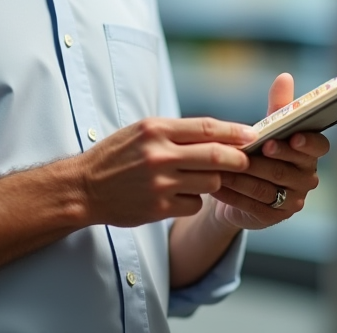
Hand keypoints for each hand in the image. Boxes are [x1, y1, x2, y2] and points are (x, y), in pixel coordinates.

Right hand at [78, 117, 255, 227]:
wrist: (84, 187)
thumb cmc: (116, 155)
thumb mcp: (142, 131)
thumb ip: (176, 132)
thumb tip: (218, 133)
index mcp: (156, 129)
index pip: (207, 128)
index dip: (234, 131)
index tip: (252, 134)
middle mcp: (159, 154)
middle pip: (216, 156)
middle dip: (238, 158)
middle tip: (246, 160)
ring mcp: (160, 183)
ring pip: (209, 182)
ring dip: (214, 180)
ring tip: (203, 177)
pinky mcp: (158, 208)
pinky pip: (194, 204)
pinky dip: (195, 200)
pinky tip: (182, 195)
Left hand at [210, 73, 330, 230]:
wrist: (241, 188)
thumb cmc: (259, 151)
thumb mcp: (268, 128)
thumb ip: (278, 107)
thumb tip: (285, 77)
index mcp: (310, 153)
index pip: (318, 147)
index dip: (306, 143)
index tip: (292, 136)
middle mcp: (307, 178)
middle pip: (287, 171)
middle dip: (263, 162)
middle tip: (246, 154)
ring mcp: (293, 200)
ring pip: (267, 188)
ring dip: (242, 178)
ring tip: (221, 168)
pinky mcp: (275, 217)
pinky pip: (253, 206)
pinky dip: (233, 195)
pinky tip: (216, 186)